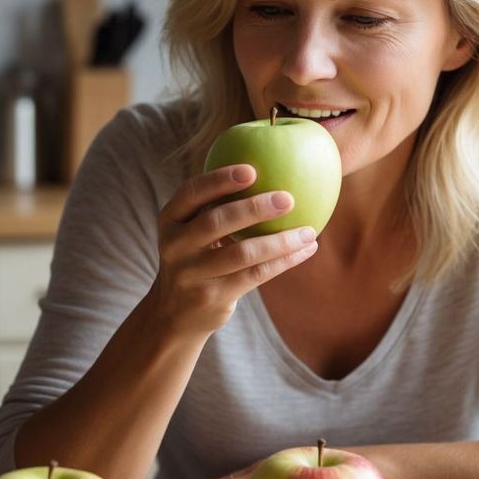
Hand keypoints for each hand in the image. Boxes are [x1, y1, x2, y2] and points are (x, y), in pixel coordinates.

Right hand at [149, 164, 318, 337]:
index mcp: (170, 219)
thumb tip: (270, 165)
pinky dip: (284, 261)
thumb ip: (215, 205)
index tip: (252, 169)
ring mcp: (191, 274)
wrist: (173, 313)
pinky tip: (306, 249)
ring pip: (243, 253)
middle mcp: (175, 245)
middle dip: (254, 208)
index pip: (191, 193)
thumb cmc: (196, 257)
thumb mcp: (191, 231)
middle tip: (288, 198)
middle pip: (217, 222)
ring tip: (308, 231)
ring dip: (280, 241)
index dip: (219, 180)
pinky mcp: (212, 297)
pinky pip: (255, 275)